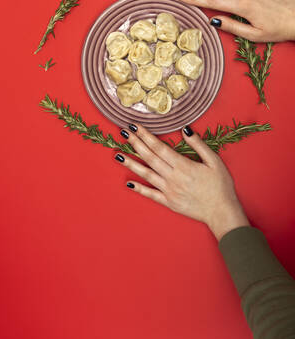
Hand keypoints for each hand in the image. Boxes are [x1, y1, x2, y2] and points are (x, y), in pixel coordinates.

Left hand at [115, 124, 248, 240]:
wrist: (222, 212)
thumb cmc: (220, 186)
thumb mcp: (214, 161)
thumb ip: (198, 145)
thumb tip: (185, 130)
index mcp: (183, 165)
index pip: (159, 147)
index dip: (145, 136)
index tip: (135, 126)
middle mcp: (172, 177)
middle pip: (149, 157)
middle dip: (135, 144)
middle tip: (124, 133)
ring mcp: (168, 191)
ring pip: (146, 174)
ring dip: (131, 163)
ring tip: (118, 155)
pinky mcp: (168, 202)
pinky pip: (150, 194)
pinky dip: (138, 188)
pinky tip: (128, 182)